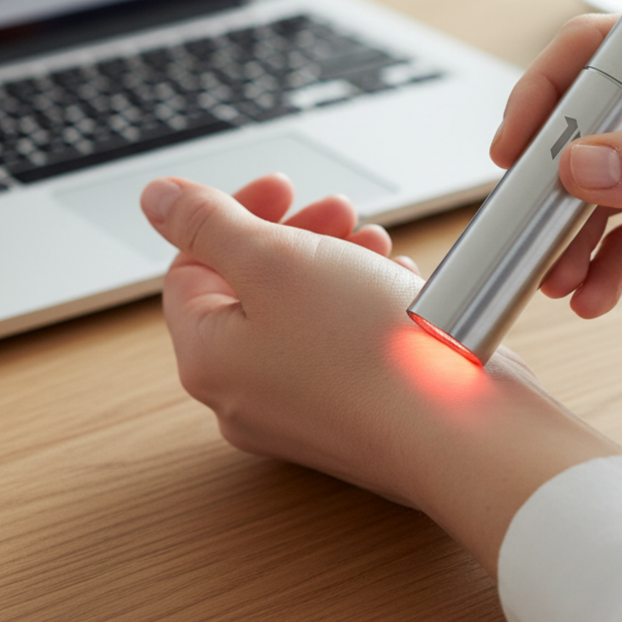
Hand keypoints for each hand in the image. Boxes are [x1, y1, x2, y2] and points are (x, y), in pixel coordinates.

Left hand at [141, 173, 619, 573]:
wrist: (463, 433)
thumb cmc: (372, 354)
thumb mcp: (277, 262)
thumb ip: (209, 224)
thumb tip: (158, 199)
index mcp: (210, 358)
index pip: (192, 267)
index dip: (236, 215)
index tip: (287, 188)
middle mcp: (248, 394)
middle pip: (251, 290)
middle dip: (296, 236)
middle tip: (342, 211)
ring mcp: (303, 411)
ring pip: (303, 315)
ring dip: (335, 264)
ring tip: (378, 245)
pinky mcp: (354, 415)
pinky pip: (343, 346)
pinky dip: (364, 305)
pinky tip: (399, 286)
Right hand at [492, 15, 621, 323]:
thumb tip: (577, 165)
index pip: (604, 53)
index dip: (550, 91)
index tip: (517, 144)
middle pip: (588, 130)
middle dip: (552, 181)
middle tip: (524, 222)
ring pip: (599, 193)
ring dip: (571, 235)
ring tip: (556, 276)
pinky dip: (603, 269)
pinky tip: (592, 296)